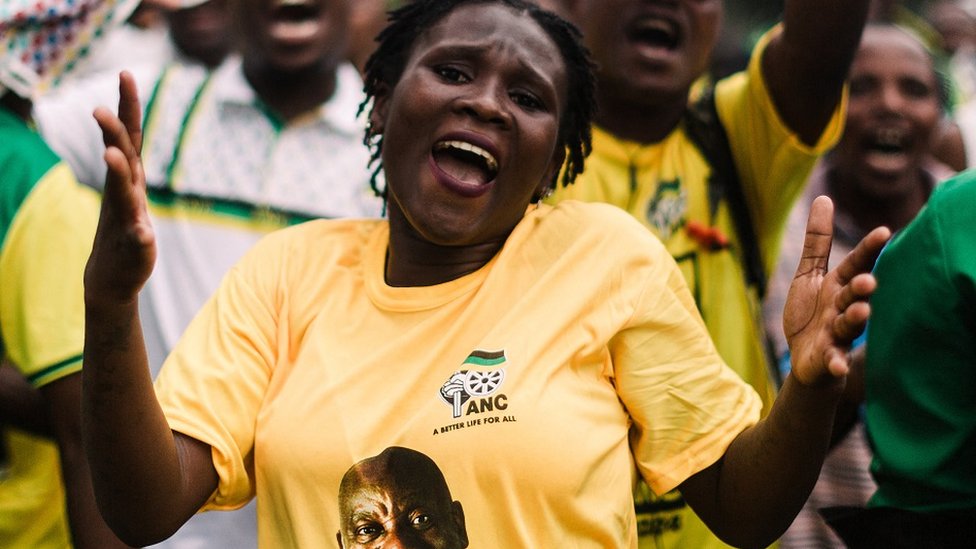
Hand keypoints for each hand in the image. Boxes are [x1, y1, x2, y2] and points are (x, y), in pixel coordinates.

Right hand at [85, 71, 155, 305]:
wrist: (113, 280)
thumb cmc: (126, 240)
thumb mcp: (138, 204)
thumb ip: (135, 184)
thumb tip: (130, 155)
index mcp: (129, 180)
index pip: (129, 137)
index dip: (128, 106)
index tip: (125, 73)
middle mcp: (125, 194)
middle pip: (122, 156)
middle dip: (113, 132)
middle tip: (98, 108)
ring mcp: (127, 217)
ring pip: (123, 189)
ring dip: (118, 171)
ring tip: (110, 151)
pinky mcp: (134, 244)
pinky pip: (136, 234)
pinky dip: (138, 230)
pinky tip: (140, 229)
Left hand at [783, 196, 889, 385]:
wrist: (805, 356)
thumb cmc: (811, 311)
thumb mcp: (809, 274)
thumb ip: (817, 241)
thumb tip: (824, 198)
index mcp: (838, 285)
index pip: (856, 264)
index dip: (868, 249)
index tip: (883, 231)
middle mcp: (842, 307)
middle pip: (854, 294)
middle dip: (862, 288)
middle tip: (868, 280)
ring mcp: (836, 333)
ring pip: (848, 325)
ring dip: (855, 319)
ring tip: (860, 311)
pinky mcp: (827, 357)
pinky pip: (834, 360)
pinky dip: (836, 363)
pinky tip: (838, 365)